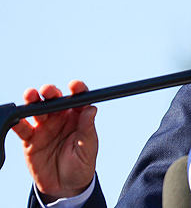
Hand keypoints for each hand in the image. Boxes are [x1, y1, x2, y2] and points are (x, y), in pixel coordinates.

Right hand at [12, 80, 97, 201]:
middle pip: (55, 100)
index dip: (77, 89)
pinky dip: (18, 122)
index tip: (74, 85)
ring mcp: (44, 128)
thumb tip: (91, 109)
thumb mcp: (88, 149)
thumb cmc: (81, 165)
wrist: (65, 186)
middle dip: (50, 92)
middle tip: (47, 90)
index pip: (78, 99)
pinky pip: (22, 128)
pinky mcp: (30, 139)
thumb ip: (87, 129)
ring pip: (37, 109)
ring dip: (33, 101)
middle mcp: (60, 119)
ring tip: (31, 95)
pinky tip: (17, 118)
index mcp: (78, 118)